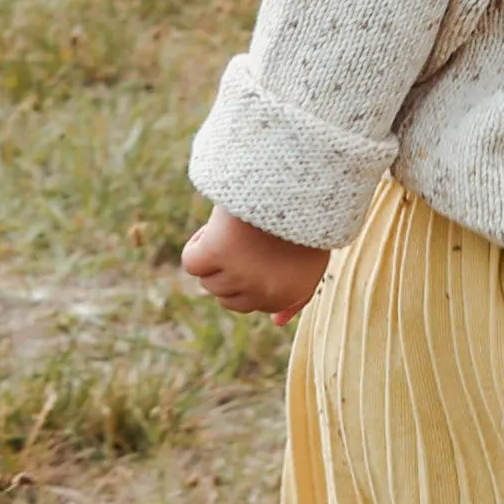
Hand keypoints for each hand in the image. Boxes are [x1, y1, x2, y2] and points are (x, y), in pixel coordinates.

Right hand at [182, 209, 330, 321]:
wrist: (295, 179)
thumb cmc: (302, 216)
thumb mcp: (311, 261)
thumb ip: (297, 296)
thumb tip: (277, 323)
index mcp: (293, 293)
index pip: (252, 304)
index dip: (247, 276)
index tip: (254, 252)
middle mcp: (265, 293)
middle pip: (226, 297)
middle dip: (229, 270)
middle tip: (243, 238)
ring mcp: (239, 277)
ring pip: (209, 281)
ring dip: (215, 255)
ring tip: (233, 228)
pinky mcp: (216, 256)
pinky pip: (192, 262)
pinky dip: (198, 244)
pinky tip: (216, 227)